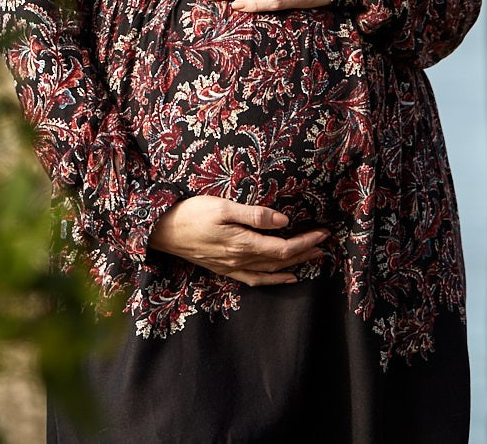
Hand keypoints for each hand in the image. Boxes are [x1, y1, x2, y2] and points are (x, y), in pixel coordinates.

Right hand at [148, 195, 329, 284]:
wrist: (161, 231)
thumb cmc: (190, 214)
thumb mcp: (221, 206)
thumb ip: (253, 215)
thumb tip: (283, 222)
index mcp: (243, 244)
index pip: (283, 247)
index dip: (305, 241)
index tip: (323, 233)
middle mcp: (240, 260)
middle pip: (280, 260)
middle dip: (305, 251)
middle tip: (324, 242)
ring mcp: (232, 267)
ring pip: (271, 271)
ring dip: (294, 264)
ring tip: (313, 257)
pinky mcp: (224, 269)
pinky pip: (255, 279)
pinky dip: (274, 280)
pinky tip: (287, 277)